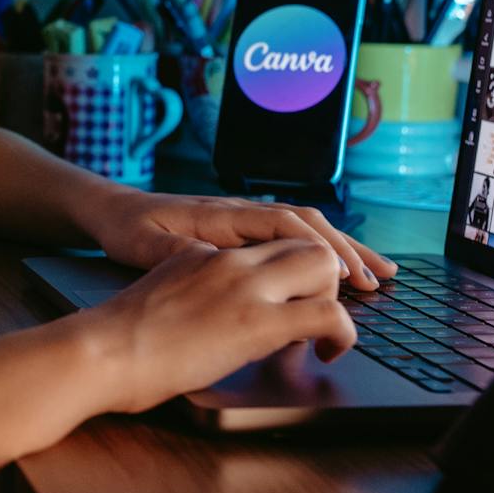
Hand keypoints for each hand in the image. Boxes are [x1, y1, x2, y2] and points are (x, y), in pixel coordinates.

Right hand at [72, 238, 357, 415]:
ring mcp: (246, 286)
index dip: (299, 257)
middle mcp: (231, 259)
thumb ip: (193, 293)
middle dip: (330, 269)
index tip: (315, 281)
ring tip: (329, 335)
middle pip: (307, 237)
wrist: (103, 351)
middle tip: (329, 306)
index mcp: (205, 252)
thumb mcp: (161, 296)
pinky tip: (329, 351)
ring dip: (337, 297)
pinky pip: (327, 314)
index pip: (269, 235)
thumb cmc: (119, 339)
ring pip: (324, 264)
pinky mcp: (258, 321)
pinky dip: (342, 332)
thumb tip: (211, 320)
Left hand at [86, 188, 398, 291]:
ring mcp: (244, 223)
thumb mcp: (145, 246)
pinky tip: (336, 274)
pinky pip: (290, 241)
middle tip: (380, 279)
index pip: (286, 223)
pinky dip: (320, 254)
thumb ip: (177, 254)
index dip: (320, 246)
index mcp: (224, 215)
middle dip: (347, 248)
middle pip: (307, 223)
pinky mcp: (241, 235)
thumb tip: (210, 261)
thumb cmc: (129, 230)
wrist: (113, 214)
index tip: (345, 274)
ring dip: (341, 250)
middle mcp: (241, 213)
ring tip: (377, 274)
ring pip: (304, 231)